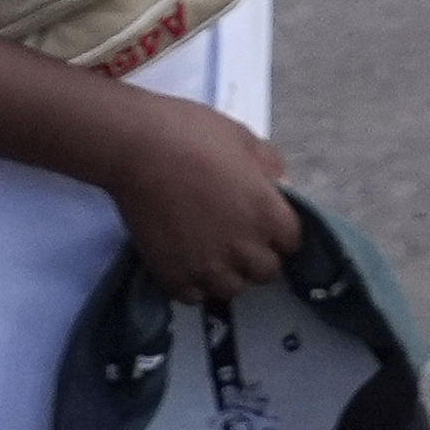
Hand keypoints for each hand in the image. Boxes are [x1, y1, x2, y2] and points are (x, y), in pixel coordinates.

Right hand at [101, 95, 298, 301]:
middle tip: (238, 235)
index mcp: (267, 214)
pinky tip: (187, 260)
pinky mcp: (174, 276)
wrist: (136, 147)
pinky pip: (195, 296)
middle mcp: (243, 248)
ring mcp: (208, 267)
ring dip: (227, 272)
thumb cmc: (193, 133)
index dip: (279, 231)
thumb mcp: (243, 138)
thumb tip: (281, 188)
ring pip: (232, 288)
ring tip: (211, 250)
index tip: (264, 221)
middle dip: (258, 254)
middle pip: (266, 271)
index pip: (292, 243)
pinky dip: (195, 282)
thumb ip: (270, 168)